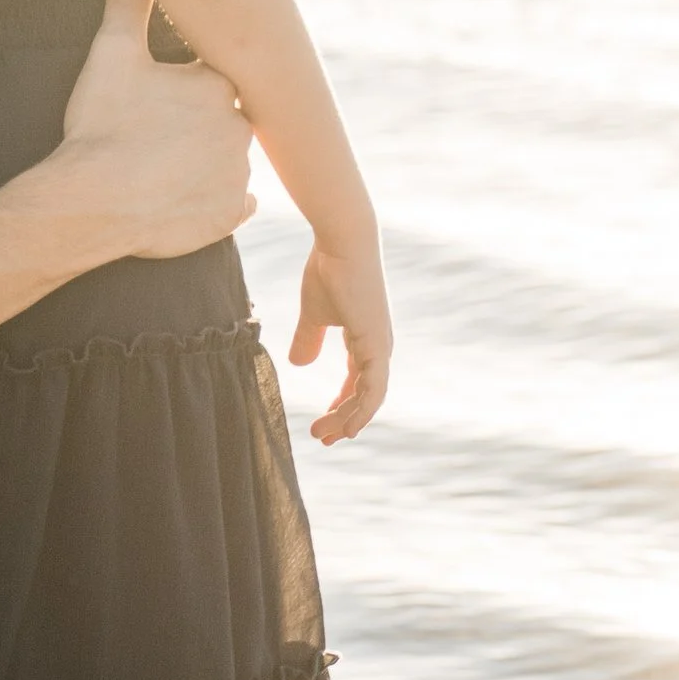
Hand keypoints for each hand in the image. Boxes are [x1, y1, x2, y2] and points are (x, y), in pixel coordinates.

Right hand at [59, 0, 257, 255]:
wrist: (92, 201)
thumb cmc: (103, 125)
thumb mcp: (111, 52)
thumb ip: (128, 0)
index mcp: (218, 84)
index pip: (214, 70)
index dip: (186, 78)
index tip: (162, 88)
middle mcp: (240, 128)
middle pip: (225, 113)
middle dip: (198, 117)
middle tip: (158, 125)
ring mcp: (238, 176)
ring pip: (230, 156)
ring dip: (208, 156)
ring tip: (166, 159)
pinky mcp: (229, 216)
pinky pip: (234, 202)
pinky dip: (216, 197)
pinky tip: (190, 192)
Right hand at [291, 241, 391, 441]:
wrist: (341, 242)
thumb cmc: (327, 269)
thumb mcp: (313, 312)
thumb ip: (308, 338)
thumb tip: (299, 363)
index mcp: (364, 338)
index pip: (357, 382)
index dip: (341, 404)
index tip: (322, 422)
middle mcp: (377, 346)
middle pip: (364, 394)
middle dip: (343, 418)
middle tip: (322, 437)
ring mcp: (379, 345)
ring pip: (369, 396)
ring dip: (349, 419)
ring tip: (326, 435)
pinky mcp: (377, 343)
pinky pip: (374, 388)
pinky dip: (363, 410)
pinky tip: (349, 427)